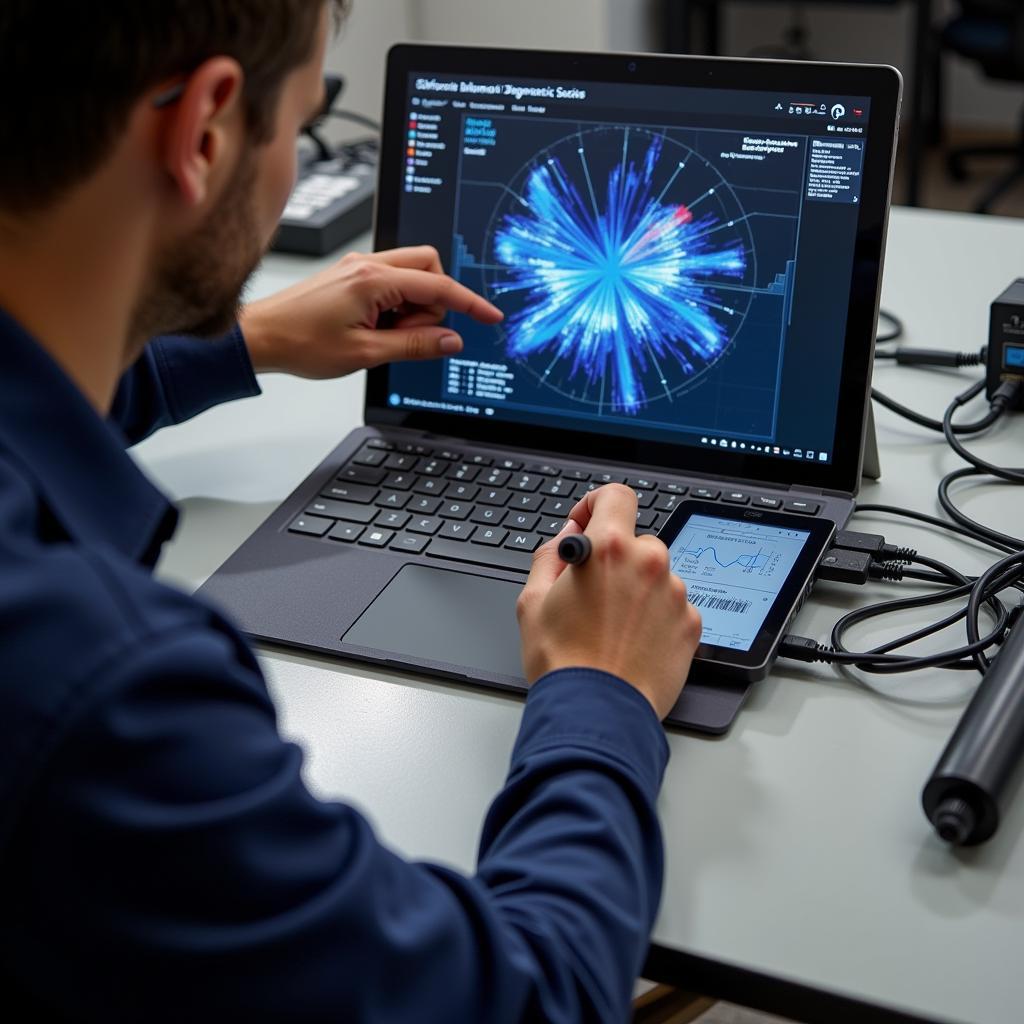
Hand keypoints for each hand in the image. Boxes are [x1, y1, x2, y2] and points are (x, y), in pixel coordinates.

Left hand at [239, 246, 502, 376]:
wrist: (260, 337)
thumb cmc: (300, 343)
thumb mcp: (365, 353)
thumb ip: (415, 346)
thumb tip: (451, 341)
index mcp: (373, 280)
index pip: (438, 286)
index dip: (468, 303)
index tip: (489, 316)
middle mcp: (367, 265)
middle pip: (429, 267)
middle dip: (433, 302)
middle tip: (410, 334)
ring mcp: (358, 268)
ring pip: (411, 276)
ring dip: (412, 307)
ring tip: (384, 336)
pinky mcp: (351, 277)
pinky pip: (391, 284)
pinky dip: (395, 306)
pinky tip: (376, 328)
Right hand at [516, 484, 701, 720]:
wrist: (597, 713)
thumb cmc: (563, 662)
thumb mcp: (533, 600)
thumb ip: (551, 557)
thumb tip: (568, 536)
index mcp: (608, 549)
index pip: (616, 496)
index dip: (598, 504)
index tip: (588, 523)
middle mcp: (649, 563)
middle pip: (637, 542)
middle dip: (616, 560)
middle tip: (593, 593)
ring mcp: (675, 594)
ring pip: (657, 577)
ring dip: (637, 591)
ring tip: (613, 628)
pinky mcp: (691, 624)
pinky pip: (673, 607)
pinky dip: (656, 618)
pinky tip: (633, 643)